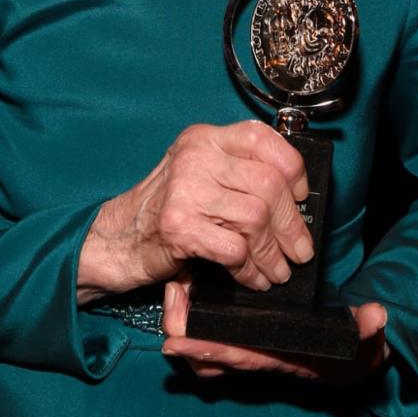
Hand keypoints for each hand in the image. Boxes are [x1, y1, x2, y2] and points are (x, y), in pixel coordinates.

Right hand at [78, 121, 311, 302]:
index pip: (262, 139)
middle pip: (268, 185)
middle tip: (298, 251)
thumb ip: (239, 174)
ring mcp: (184, 190)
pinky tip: (250, 278)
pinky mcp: (179, 226)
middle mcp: (195, 157)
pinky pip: (234, 249)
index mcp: (205, 139)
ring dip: (272, 254)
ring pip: (256, 219)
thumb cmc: (167, 210)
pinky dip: (249, 270)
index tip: (300, 196)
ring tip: (275, 270)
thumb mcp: (201, 175)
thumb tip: (296, 200)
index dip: (292, 169)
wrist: (117, 238)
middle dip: (292, 225)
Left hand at [161, 275, 389, 383]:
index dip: (207, 351)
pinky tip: (189, 293)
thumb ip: (369, 330)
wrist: (354, 362)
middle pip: (206, 359)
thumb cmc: (353, 352)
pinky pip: (209, 340)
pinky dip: (193, 324)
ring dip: (184, 325)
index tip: (177, 341)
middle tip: (173, 295)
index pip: (238, 357)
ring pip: (201, 353)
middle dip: (182, 331)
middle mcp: (258, 359)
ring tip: (176, 290)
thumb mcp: (365, 342)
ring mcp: (248, 351)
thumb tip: (376, 317)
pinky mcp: (244, 340)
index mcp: (280, 359)